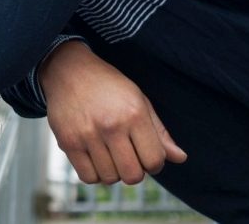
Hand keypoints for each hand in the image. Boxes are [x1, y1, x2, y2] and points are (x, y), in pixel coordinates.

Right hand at [41, 41, 186, 184]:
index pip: (154, 161)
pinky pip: (87, 177)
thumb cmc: (108, 86)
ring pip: (109, 178)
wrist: (67, 70)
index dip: (154, 164)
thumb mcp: (139, 100)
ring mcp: (87, 134)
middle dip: (134, 172)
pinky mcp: (67, 141)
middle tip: (128, 158)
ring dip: (113, 172)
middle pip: (132, 175)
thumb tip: (180, 158)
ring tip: (109, 155)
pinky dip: (94, 174)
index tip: (145, 154)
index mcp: (134, 114)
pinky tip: (94, 158)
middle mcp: (111, 125)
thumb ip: (159, 132)